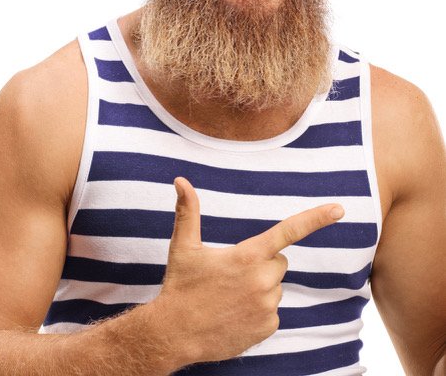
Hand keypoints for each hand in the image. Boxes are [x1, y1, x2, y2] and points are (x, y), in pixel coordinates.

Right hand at [153, 177, 344, 365]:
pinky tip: (235, 313)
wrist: (175, 334)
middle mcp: (263, 280)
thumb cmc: (180, 286)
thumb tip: (180, 180)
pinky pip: (273, 310)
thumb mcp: (183, 246)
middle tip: (233, 273)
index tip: (339, 209)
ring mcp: (267, 306)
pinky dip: (259, 310)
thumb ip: (187, 211)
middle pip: (278, 261)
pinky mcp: (267, 327)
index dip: (316, 218)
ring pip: (275, 286)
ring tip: (230, 296)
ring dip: (260, 287)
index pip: (288, 231)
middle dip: (262, 263)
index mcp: (248, 255)